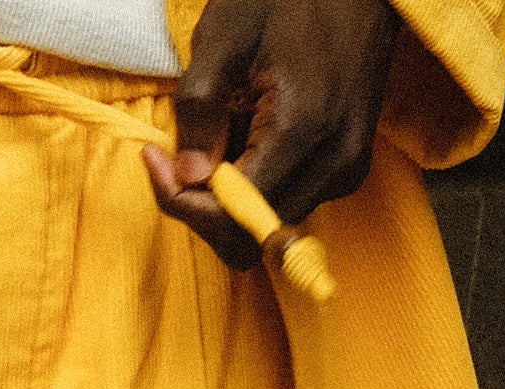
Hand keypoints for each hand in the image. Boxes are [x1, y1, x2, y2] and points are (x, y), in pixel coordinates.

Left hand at [141, 0, 399, 271]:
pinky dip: (252, 188)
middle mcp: (333, 164)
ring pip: (266, 227)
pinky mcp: (348, 168)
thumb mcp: (226, 36)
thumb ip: (198, 109)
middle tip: (172, 160)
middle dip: (200, 208)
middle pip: (249, 236)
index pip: (231, 216)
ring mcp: (346, 170)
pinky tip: (243, 141)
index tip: (155, 161)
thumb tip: (186, 176)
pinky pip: (287, 203)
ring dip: (225, 199)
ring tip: (212, 140)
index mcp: (303, 131)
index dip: (182, 202)